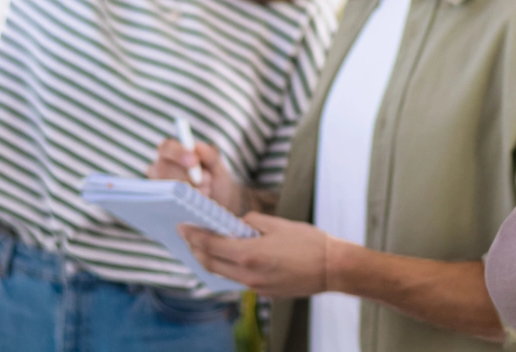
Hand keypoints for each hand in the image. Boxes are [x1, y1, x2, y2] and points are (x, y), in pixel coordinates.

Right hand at [148, 139, 253, 214]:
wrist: (219, 202)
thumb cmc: (214, 178)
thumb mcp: (217, 166)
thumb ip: (209, 155)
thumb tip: (198, 147)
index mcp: (170, 151)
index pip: (167, 147)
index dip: (178, 153)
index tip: (194, 161)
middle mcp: (159, 167)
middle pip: (163, 168)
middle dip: (186, 175)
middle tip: (208, 180)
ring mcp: (158, 186)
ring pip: (165, 186)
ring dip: (187, 190)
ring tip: (207, 191)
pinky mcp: (161, 203)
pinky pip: (166, 203)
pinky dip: (182, 203)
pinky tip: (196, 203)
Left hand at [180, 213, 340, 298]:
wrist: (333, 268)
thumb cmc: (309, 242)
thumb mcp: (277, 224)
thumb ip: (250, 223)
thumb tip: (234, 225)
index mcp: (250, 254)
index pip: (210, 245)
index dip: (193, 235)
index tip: (182, 226)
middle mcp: (248, 274)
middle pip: (210, 263)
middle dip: (195, 248)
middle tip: (187, 235)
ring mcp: (256, 286)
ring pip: (222, 273)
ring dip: (209, 259)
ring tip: (203, 244)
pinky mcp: (264, 292)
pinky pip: (237, 279)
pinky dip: (227, 267)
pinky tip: (228, 256)